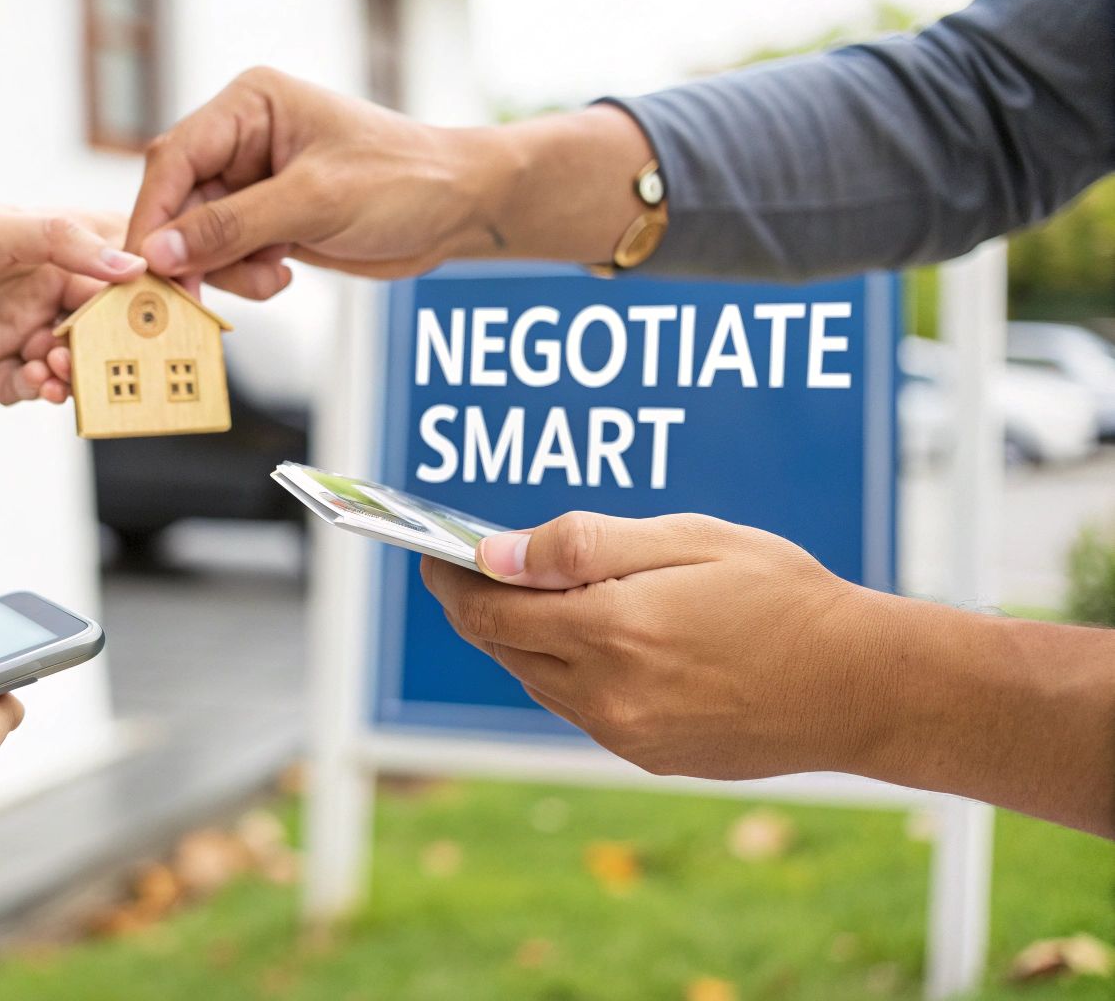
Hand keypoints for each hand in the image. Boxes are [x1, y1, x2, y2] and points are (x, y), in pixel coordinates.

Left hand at [0, 203, 146, 403]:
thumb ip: (62, 243)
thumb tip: (130, 267)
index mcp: (47, 246)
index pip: (115, 269)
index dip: (146, 292)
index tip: (173, 313)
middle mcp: (38, 289)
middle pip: (99, 324)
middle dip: (113, 343)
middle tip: (119, 357)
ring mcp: (13, 330)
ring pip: (69, 362)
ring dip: (74, 370)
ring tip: (60, 369)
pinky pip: (28, 388)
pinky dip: (38, 391)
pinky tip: (35, 385)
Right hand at [125, 67, 491, 296]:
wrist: (458, 210)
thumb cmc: (402, 181)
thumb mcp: (315, 201)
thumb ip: (232, 226)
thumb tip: (160, 252)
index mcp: (249, 105)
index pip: (174, 158)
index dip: (153, 215)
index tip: (145, 267)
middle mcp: (242, 139)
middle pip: (177, 202)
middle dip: (190, 252)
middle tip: (191, 298)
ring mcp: (252, 182)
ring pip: (198, 238)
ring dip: (225, 269)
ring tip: (273, 275)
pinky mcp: (267, 220)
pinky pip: (227, 257)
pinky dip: (246, 277)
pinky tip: (284, 274)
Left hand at [419, 512, 894, 781]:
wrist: (862, 688)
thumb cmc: (782, 595)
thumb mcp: (686, 539)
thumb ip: (581, 545)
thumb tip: (494, 554)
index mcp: (611, 630)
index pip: (487, 609)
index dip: (450, 579)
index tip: (433, 555)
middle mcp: (606, 694)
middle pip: (502, 647)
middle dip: (477, 606)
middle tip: (468, 568)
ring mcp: (624, 733)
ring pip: (535, 680)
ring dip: (519, 640)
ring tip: (525, 597)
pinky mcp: (646, 755)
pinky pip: (577, 707)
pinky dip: (564, 671)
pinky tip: (586, 639)